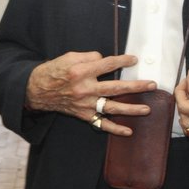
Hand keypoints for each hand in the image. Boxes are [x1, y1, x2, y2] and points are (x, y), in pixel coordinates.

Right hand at [25, 51, 153, 135]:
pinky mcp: (83, 115)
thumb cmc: (54, 71)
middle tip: (152, 85)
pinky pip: (100, 124)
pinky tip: (128, 131)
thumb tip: (105, 60)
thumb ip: (89, 57)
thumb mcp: (69, 57)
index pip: (108, 65)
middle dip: (136, 87)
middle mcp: (85, 89)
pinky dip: (114, 129)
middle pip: (116, 88)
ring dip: (131, 109)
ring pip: (112, 108)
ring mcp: (85, 104)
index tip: (134, 59)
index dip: (123, 61)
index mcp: (82, 72)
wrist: (36, 90)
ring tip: (147, 109)